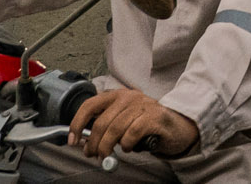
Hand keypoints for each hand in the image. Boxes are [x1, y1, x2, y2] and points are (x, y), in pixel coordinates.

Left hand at [70, 90, 198, 160]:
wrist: (177, 127)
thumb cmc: (147, 125)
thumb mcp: (124, 120)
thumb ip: (106, 125)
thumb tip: (84, 140)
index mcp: (118, 95)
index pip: (90, 105)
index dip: (77, 123)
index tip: (73, 140)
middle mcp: (129, 96)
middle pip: (101, 122)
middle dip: (93, 143)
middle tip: (92, 154)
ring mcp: (143, 105)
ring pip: (115, 129)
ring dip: (107, 147)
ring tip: (107, 155)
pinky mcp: (154, 116)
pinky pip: (132, 133)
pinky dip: (127, 144)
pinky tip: (129, 147)